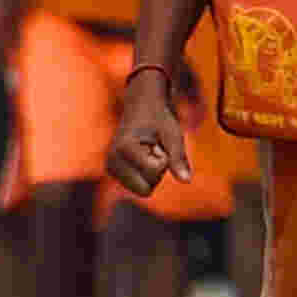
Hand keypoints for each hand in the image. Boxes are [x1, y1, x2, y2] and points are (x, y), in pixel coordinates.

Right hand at [103, 66, 181, 200]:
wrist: (141, 105)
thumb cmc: (158, 118)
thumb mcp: (173, 135)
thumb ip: (178, 158)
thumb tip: (187, 181)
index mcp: (122, 148)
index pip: (154, 171)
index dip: (164, 158)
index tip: (157, 141)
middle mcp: (111, 160)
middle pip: (145, 189)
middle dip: (156, 172)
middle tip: (153, 149)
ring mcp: (109, 167)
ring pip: (143, 190)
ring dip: (151, 173)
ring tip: (147, 151)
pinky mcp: (112, 171)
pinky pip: (139, 187)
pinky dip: (145, 175)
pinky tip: (142, 156)